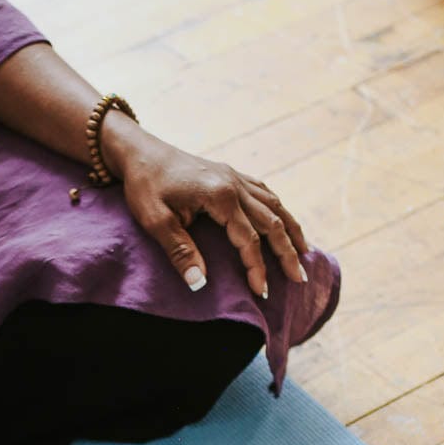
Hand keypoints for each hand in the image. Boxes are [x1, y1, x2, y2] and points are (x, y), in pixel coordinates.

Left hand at [104, 120, 308, 298]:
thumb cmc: (145, 186)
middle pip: (272, 222)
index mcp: (221, 196)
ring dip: (291, 230)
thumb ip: (180, 252)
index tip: (261, 292)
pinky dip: (279, 210)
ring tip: (304, 254)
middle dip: (287, 253)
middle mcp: (235, 184)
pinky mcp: (231, 174)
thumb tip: (200, 284)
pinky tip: (284, 222)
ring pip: (274, 205)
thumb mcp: (155, 222)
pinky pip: (264, 193)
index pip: (249, 239)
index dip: (256, 268)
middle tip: (299, 279)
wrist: (140, 152)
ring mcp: (235, 177)